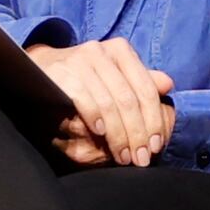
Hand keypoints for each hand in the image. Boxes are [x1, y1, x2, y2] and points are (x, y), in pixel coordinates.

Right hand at [27, 38, 176, 168]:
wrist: (42, 67)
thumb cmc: (86, 76)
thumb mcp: (115, 76)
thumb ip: (141, 81)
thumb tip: (168, 85)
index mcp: (121, 51)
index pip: (145, 89)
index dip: (153, 120)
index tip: (156, 145)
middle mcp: (101, 52)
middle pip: (128, 99)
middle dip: (137, 133)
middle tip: (140, 159)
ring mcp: (80, 61)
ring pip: (109, 103)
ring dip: (118, 135)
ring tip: (122, 155)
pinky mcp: (61, 73)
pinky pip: (84, 99)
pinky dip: (95, 118)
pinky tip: (101, 134)